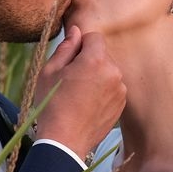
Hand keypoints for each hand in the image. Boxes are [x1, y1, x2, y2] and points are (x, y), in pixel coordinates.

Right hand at [33, 26, 125, 160]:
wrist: (65, 141)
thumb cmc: (52, 104)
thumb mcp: (51, 71)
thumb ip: (66, 47)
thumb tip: (76, 30)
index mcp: (96, 60)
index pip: (94, 37)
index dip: (80, 45)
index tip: (70, 60)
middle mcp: (114, 72)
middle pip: (102, 55)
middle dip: (88, 61)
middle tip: (71, 80)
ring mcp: (120, 90)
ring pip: (107, 72)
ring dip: (96, 76)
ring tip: (78, 95)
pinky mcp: (121, 104)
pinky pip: (112, 88)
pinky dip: (102, 91)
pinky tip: (87, 105)